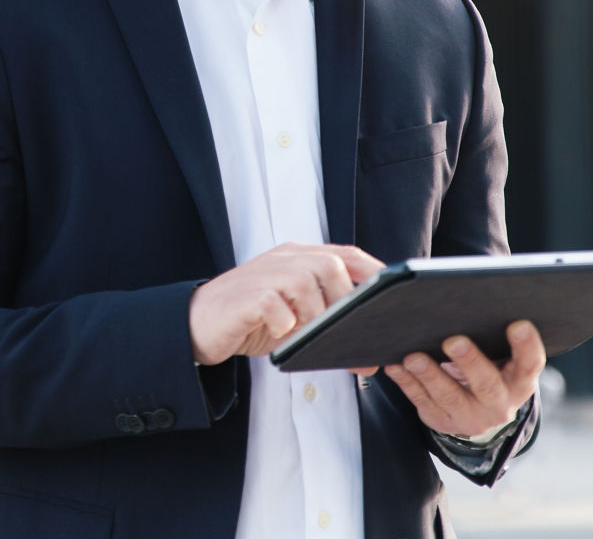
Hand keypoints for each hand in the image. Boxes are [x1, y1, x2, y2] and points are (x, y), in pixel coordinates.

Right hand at [188, 242, 384, 366]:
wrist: (198, 324)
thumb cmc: (251, 319)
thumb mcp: (293, 310)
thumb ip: (324, 312)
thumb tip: (368, 339)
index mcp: (297, 257)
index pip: (345, 254)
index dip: (373, 272)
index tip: (393, 297)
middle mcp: (283, 260)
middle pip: (330, 265)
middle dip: (346, 301)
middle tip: (350, 333)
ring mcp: (263, 275)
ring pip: (306, 284)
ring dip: (315, 317)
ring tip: (309, 338)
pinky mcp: (246, 296)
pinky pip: (276, 306)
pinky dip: (285, 325)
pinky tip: (281, 337)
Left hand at [385, 320, 544, 438]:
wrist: (476, 411)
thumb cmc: (487, 369)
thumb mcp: (500, 358)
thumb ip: (492, 336)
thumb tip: (473, 299)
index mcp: (519, 382)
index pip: (529, 364)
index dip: (526, 345)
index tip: (518, 323)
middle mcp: (499, 403)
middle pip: (487, 384)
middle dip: (470, 362)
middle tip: (453, 341)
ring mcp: (471, 416)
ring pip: (449, 396)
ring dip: (430, 375)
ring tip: (413, 357)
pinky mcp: (442, 420)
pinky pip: (422, 401)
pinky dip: (407, 383)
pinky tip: (395, 366)